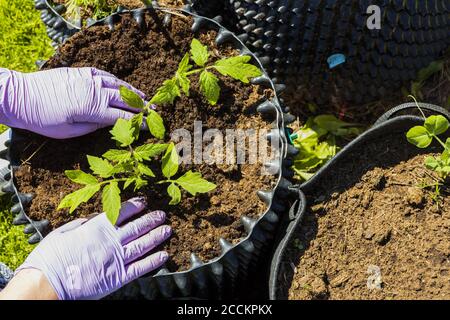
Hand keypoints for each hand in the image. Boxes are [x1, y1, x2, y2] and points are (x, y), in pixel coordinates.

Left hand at [0, 67, 144, 138]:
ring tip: (144, 97)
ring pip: (116, 85)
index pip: (122, 116)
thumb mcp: (69, 131)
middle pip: (124, 99)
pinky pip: (104, 75)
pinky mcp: (81, 72)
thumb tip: (108, 122)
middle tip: (154, 110)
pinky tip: (121, 84)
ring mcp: (88, 79)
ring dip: (132, 91)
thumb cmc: (42, 119)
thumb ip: (92, 126)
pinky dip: (116, 80)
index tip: (149, 125)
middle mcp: (94, 91)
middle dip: (141, 106)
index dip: (137, 121)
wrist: (19, 96)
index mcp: (92, 109)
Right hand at [12, 198, 170, 299]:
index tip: (144, 202)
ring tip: (168, 229)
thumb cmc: (50, 258)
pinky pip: (140, 268)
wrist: (46, 284)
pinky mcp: (118, 278)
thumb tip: (95, 219)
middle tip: (162, 214)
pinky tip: (164, 255)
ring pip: (143, 245)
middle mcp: (111, 241)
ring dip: (157, 236)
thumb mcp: (63, 232)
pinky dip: (154, 261)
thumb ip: (83, 224)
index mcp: (97, 228)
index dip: (135, 206)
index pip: (122, 212)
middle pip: (137, 227)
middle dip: (151, 219)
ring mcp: (116, 259)